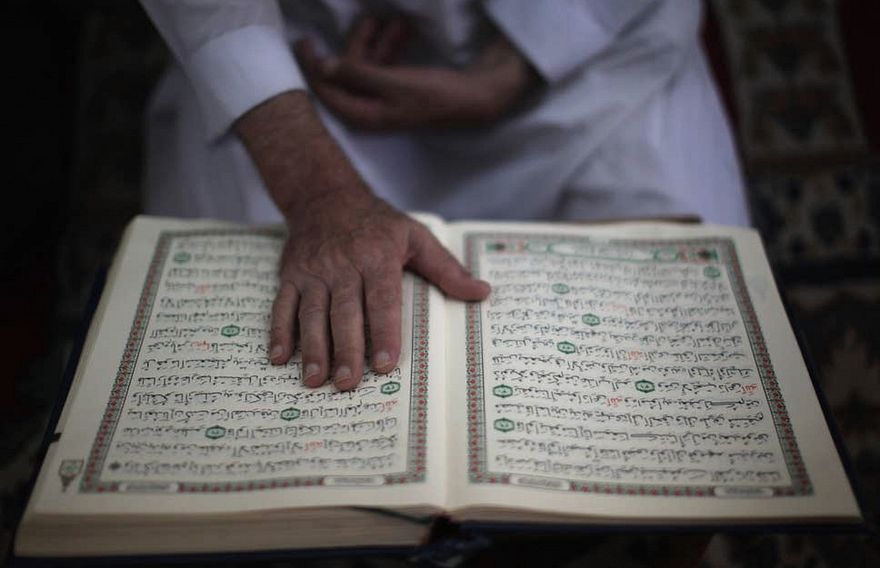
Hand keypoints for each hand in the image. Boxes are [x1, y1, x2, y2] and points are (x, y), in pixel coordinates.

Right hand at [234, 92, 489, 390]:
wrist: (325, 196)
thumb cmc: (378, 223)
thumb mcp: (416, 236)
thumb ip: (447, 269)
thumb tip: (481, 293)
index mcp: (377, 257)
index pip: (382, 299)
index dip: (384, 331)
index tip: (385, 363)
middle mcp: (343, 265)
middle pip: (345, 312)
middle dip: (346, 349)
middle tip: (348, 384)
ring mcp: (313, 271)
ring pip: (312, 313)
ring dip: (313, 348)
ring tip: (315, 380)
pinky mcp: (291, 275)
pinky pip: (283, 305)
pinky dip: (279, 331)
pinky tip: (280, 358)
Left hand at [295, 17, 538, 129]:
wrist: (474, 98)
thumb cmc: (434, 94)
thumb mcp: (392, 81)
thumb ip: (356, 73)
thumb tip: (323, 67)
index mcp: (363, 116)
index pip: (326, 92)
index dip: (312, 67)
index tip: (303, 41)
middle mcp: (369, 112)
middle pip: (345, 77)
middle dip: (355, 47)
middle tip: (367, 21)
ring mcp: (382, 102)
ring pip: (365, 68)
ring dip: (377, 43)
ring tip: (399, 23)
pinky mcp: (396, 93)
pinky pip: (382, 68)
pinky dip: (388, 49)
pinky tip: (404, 30)